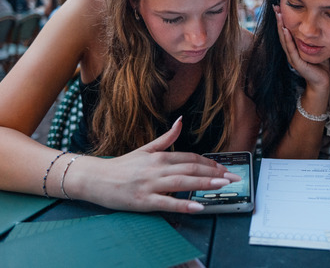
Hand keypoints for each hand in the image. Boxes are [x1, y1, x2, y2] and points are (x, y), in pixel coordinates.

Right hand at [75, 117, 239, 212]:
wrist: (96, 178)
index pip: (191, 158)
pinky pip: (168, 203)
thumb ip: (166, 137)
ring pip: (183, 183)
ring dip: (205, 184)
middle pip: (191, 169)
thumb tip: (180, 121)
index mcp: (160, 156)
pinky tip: (199, 207)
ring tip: (222, 186)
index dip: (210, 163)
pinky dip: (184, 205)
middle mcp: (158, 169)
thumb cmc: (121, 166)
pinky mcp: (144, 200)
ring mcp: (151, 185)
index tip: (224, 168)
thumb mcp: (145, 149)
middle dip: (215, 173)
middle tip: (233, 178)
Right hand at [273, 5, 329, 92]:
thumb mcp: (315, 48)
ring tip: (278, 15)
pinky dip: (287, 39)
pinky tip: (285, 30)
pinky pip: (291, 49)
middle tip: (275, 7)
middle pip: (282, 33)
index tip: (279, 7)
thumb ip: (312, 39)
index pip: (285, 31)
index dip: (282, 20)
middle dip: (279, 20)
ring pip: (284, 40)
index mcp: (293, 48)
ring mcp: (292, 58)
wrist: (321, 82)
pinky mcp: (297, 63)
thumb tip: (316, 25)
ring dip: (281, 26)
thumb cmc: (320, 66)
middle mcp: (290, 52)